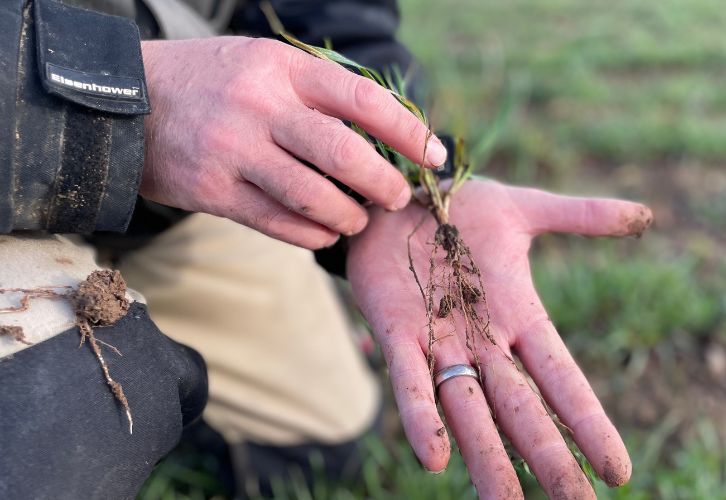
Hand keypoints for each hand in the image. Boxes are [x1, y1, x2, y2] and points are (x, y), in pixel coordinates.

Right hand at [139, 37, 445, 248]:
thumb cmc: (214, 83)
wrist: (127, 103)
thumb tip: (389, 134)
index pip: (362, 99)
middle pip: (344, 153)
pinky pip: (281, 224)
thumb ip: (319, 92)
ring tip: (357, 220)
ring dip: (349, 217)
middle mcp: (260, 107)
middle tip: (396, 198)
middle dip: (383, 183)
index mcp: (282, 68)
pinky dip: (313, 234)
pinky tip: (324, 232)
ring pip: (314, 197)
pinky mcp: (214, 191)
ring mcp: (235, 151)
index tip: (433, 155)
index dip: (407, 132)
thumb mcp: (265, 64)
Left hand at [348, 180, 652, 498]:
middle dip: (549, 460)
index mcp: (519, 319)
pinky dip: (421, 417)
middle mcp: (484, 344)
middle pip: (522, 411)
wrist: (397, 196)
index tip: (619, 471)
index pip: (563, 381)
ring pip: (469, 411)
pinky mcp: (398, 334)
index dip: (588, 424)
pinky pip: (412, 382)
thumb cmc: (461, 210)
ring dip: (487, 458)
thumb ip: (582, 217)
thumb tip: (644, 215)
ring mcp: (440, 343)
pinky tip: (434, 458)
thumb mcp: (525, 211)